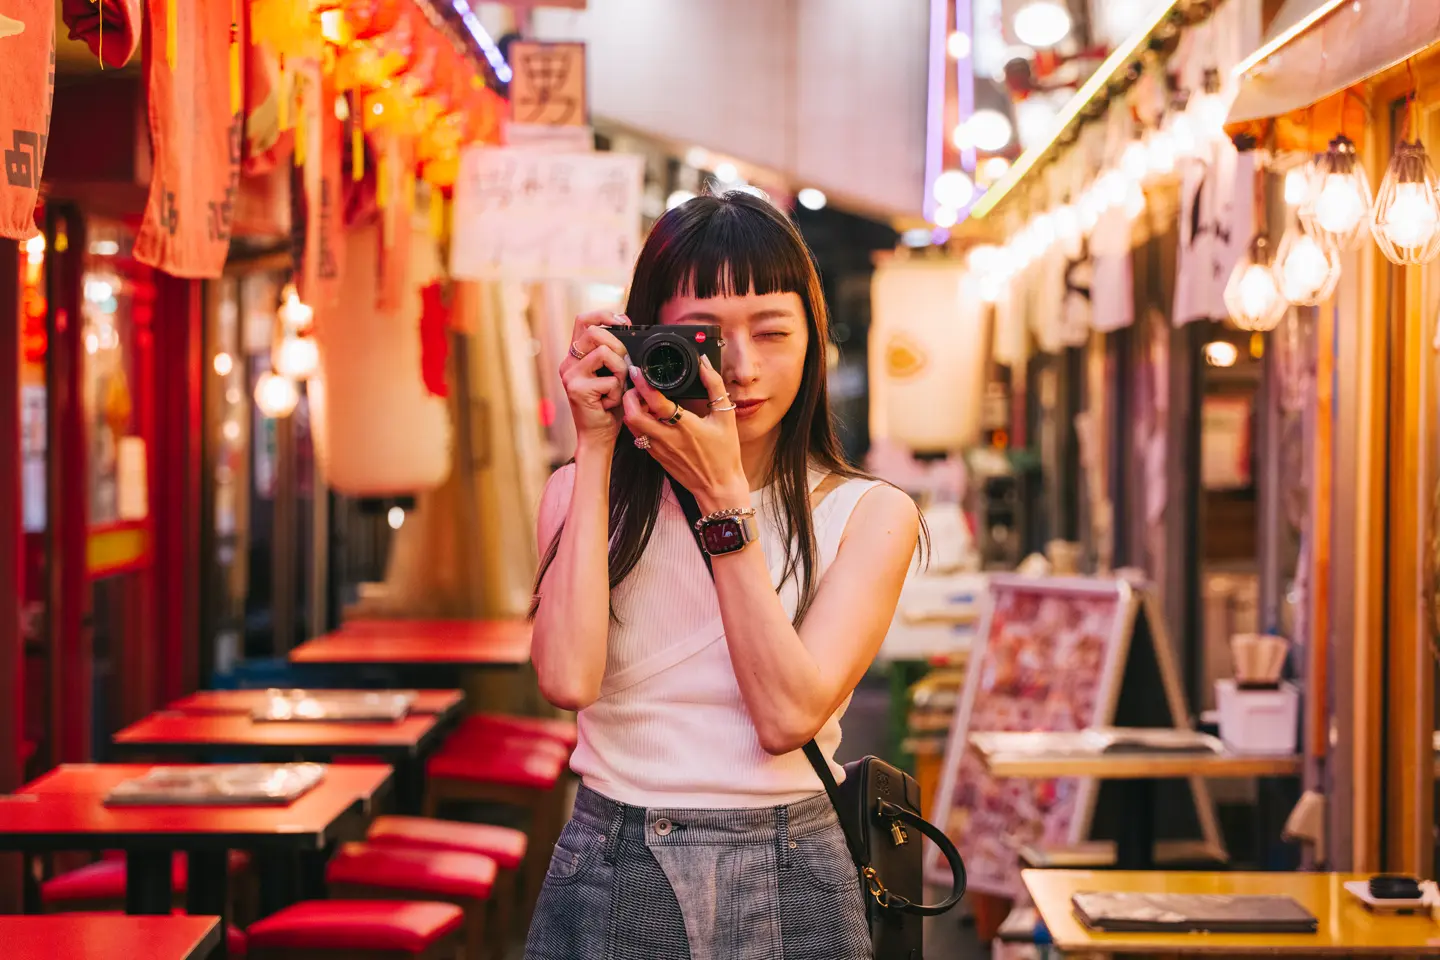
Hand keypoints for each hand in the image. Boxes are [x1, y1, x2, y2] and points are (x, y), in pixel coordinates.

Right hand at [561, 311, 630, 448]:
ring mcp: (570, 375)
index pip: (583, 320)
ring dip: (621, 371)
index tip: (623, 322)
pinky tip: (610, 403)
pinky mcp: (577, 389)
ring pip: (606, 353)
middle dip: (619, 346)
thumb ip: (614, 353)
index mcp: (576, 356)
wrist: (598, 436)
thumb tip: (627, 328)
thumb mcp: (612, 373)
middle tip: (624, 366)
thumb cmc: (608, 406)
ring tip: (617, 388)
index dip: (604, 314)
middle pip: (595, 332)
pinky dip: (618, 392)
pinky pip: (610, 379)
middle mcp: (568, 363)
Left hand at [624, 355, 747, 510]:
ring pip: (632, 426)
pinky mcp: (656, 456)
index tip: (638, 371)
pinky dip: (638, 422)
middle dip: (629, 396)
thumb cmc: (725, 454)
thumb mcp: (725, 417)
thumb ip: (715, 387)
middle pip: (633, 415)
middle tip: (636, 385)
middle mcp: (667, 438)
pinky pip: (639, 436)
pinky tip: (649, 415)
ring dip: (632, 409)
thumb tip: (704, 364)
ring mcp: (659, 449)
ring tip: (642, 398)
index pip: (657, 403)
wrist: (718, 488)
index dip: (643, 385)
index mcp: (685, 427)